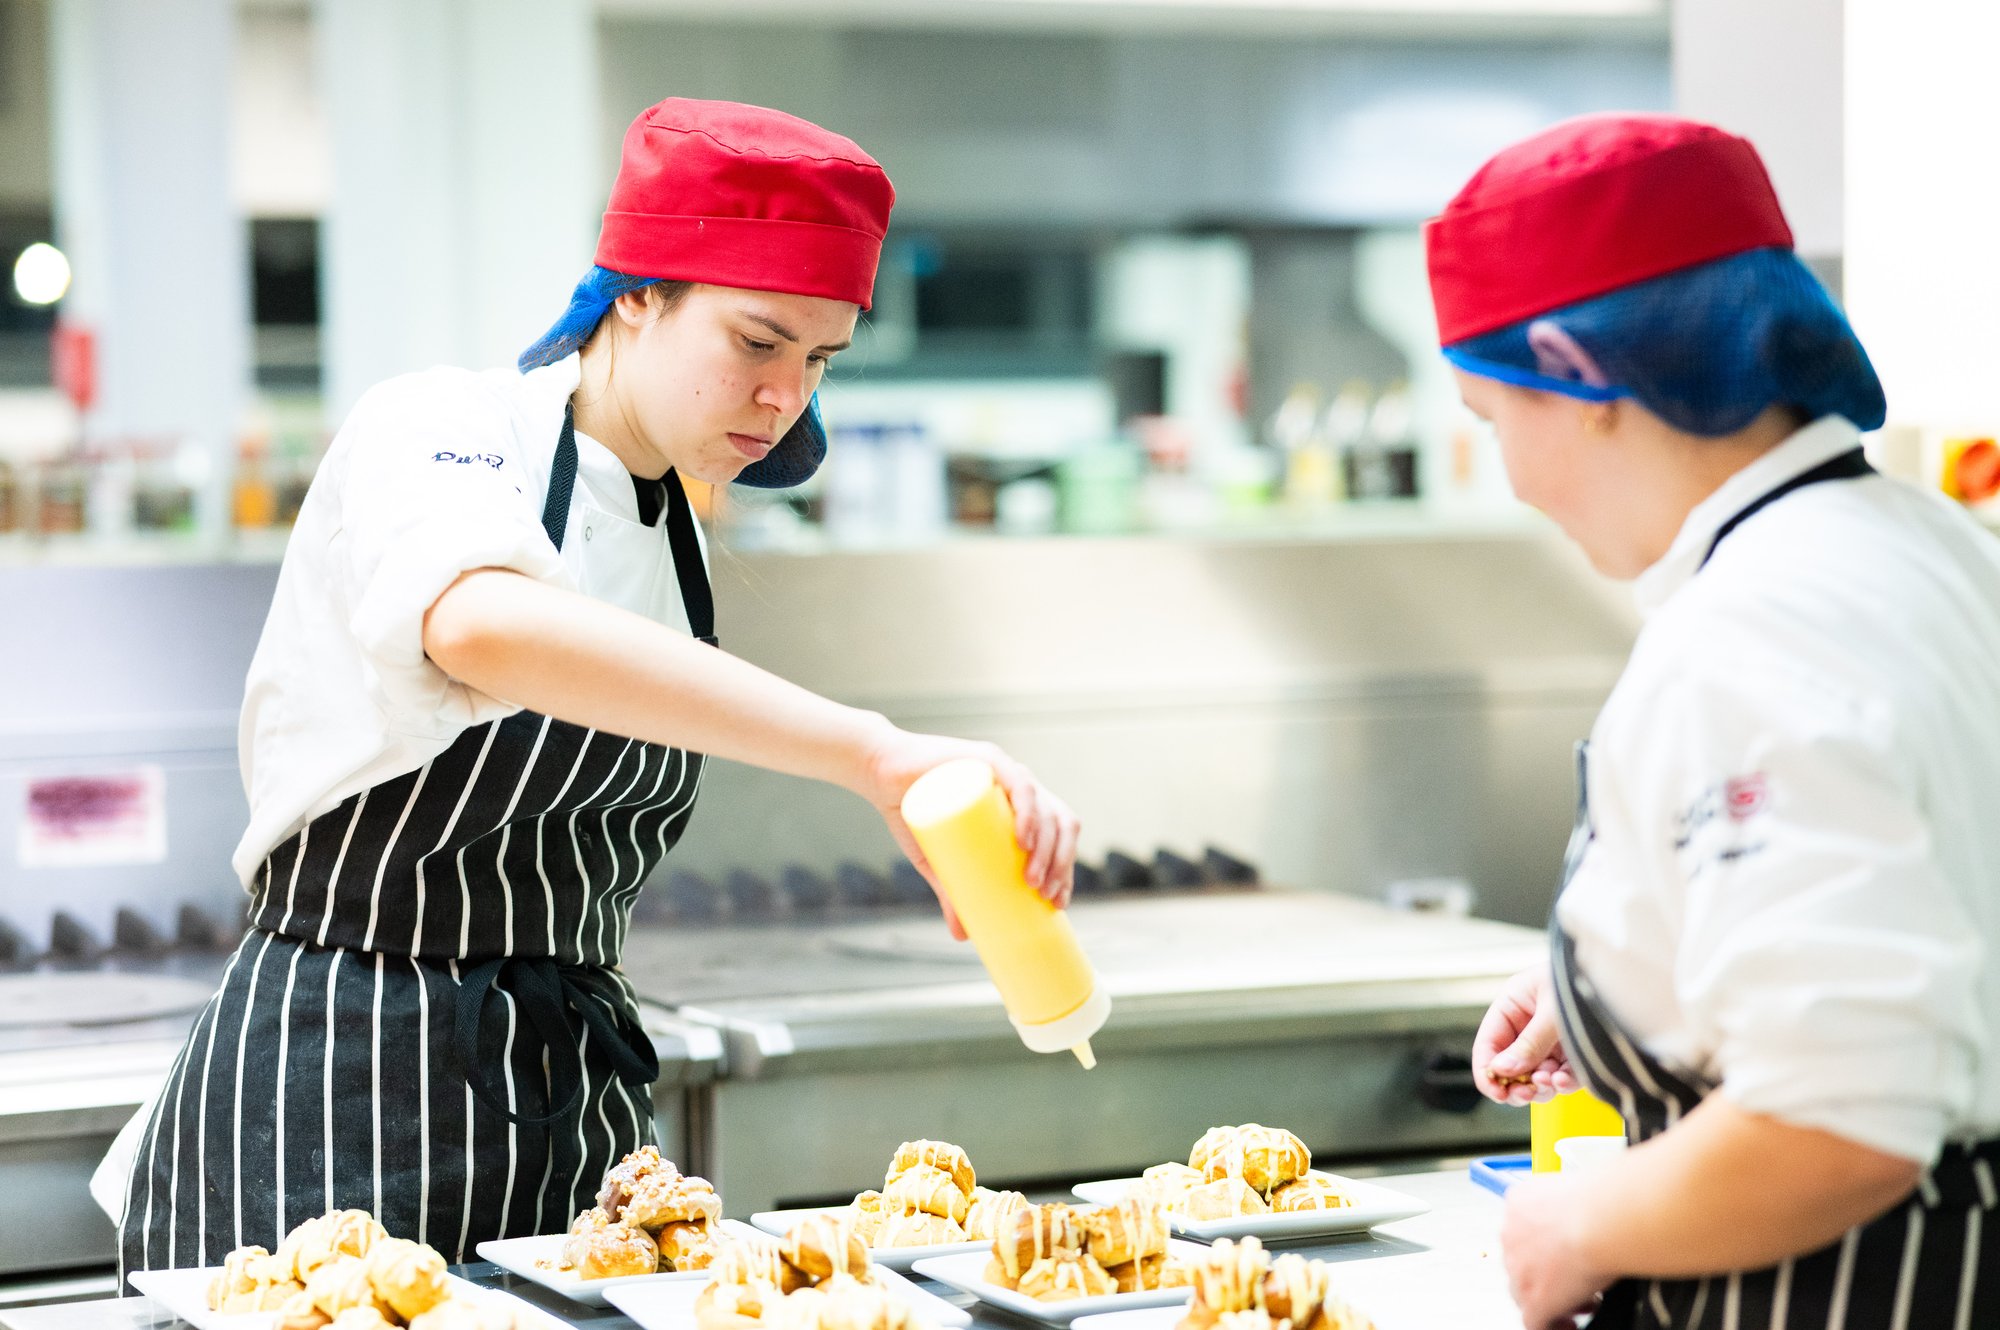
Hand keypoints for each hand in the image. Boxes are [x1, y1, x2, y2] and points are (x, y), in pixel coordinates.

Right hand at [854, 723, 1079, 940]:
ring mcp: (1006, 770)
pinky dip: (1029, 812)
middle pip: (1059, 823)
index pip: (1059, 835)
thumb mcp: (935, 861)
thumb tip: (962, 936)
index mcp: (1019, 805)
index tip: (1059, 903)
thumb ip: (951, 892)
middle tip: (1045, 896)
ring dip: (1048, 847)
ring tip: (1033, 879)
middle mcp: (1019, 786)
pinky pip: (1020, 783)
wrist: (879, 773)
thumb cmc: (913, 812)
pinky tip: (1026, 840)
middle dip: (1060, 863)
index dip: (1065, 868)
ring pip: (1045, 807)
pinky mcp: (987, 758)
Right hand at [1472, 964, 1579, 1104]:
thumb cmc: (1586, 978)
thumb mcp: (1552, 1011)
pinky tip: (1564, 1080)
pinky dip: (1561, 1083)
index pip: (1488, 1043)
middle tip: (1524, 1093)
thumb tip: (1502, 1070)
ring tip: (1549, 1081)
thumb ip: (1529, 1043)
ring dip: (1540, 1085)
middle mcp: (1528, 1024)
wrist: (1625, 978)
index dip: (1487, 1070)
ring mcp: (1550, 1039)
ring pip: (1534, 1075)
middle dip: (1515, 1083)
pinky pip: (1561, 1076)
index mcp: (1513, 1005)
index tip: (1495, 1091)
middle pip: (1509, 1065)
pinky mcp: (1573, 1051)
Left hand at [1502, 1173, 1613, 1329]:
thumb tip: (1583, 1211)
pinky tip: (1572, 1324)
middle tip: (1577, 1280)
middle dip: (1549, 1274)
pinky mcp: (1534, 1300)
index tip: (1565, 1253)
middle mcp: (1511, 1235)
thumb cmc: (1598, 1201)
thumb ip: (1567, 1205)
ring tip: (1583, 1302)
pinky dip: (1553, 1325)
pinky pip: (1534, 1322)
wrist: (1599, 1220)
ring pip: (1525, 1293)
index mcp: (1519, 1204)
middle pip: (1522, 1263)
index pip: (1523, 1231)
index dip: (1545, 1248)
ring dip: (1553, 1299)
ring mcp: (1518, 1271)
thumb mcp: (1573, 1189)